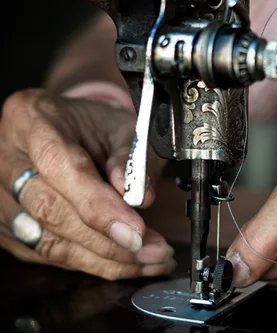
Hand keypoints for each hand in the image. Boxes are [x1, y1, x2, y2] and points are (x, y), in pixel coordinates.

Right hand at [0, 89, 173, 278]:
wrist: (68, 129)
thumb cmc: (93, 126)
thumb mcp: (123, 126)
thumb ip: (133, 159)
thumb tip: (140, 198)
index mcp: (32, 120)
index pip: (60, 168)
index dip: (99, 205)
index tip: (136, 231)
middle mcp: (6, 159)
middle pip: (51, 210)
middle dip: (108, 240)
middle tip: (154, 250)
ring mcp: (2, 196)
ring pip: (49, 241)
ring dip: (105, 258)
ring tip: (149, 258)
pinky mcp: (8, 227)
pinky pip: (49, 254)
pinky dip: (92, 263)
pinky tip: (127, 262)